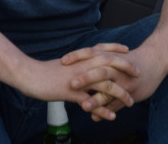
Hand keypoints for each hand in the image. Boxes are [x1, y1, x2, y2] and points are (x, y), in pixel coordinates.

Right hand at [7, 45, 136, 121]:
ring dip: (119, 95)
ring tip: (130, 103)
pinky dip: (103, 110)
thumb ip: (77, 66)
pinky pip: (91, 102)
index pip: (102, 50)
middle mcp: (82, 66)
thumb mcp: (65, 67)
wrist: (30, 75)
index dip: (116, 50)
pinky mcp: (72, 92)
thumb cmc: (46, 71)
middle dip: (125, 69)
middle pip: (109, 65)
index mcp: (80, 58)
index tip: (128, 51)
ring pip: (104, 86)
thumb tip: (85, 67)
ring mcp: (78, 80)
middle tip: (138, 74)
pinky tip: (111, 117)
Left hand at [65, 43, 167, 121]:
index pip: (90, 53)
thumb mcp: (113, 54)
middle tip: (71, 84)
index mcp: (109, 56)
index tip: (63, 61)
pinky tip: (97, 117)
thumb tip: (77, 67)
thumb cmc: (130, 58)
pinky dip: (107, 111)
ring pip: (109, 89)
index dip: (77, 56)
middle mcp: (116, 68)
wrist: (155, 59)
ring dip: (96, 99)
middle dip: (86, 78)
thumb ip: (97, 60)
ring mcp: (124, 81)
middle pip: (100, 71)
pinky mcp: (131, 92)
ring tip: (84, 107)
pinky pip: (117, 103)